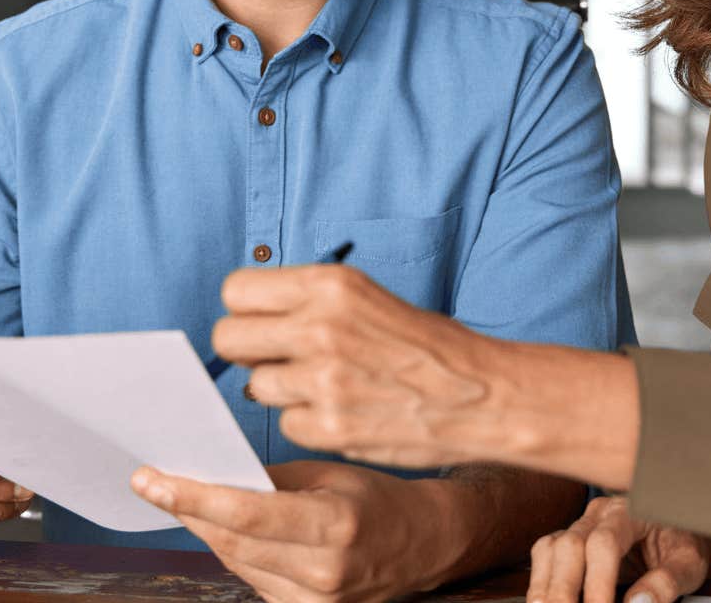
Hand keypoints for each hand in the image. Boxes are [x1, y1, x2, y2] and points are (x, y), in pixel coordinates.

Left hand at [130, 459, 448, 602]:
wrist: (424, 543)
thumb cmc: (378, 499)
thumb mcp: (329, 474)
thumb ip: (272, 480)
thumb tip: (212, 475)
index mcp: (335, 526)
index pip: (246, 515)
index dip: (193, 497)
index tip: (151, 480)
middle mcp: (325, 571)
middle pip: (233, 542)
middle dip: (189, 511)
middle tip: (154, 484)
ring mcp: (317, 602)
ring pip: (238, 564)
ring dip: (208, 532)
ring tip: (186, 501)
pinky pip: (255, 581)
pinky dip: (236, 554)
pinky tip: (226, 530)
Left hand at [212, 265, 641, 489]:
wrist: (482, 393)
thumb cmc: (425, 345)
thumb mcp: (365, 297)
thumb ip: (307, 302)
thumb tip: (249, 319)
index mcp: (330, 284)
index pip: (235, 290)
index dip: (247, 311)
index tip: (264, 323)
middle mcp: (320, 327)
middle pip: (228, 338)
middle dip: (249, 352)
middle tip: (281, 360)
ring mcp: (323, 379)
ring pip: (254, 386)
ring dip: (281, 391)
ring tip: (325, 388)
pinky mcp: (329, 426)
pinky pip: (285, 424)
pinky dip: (307, 423)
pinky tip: (341, 413)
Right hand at [529, 496, 710, 602]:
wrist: (675, 534)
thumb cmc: (681, 545)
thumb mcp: (688, 563)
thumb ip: (668, 582)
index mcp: (630, 512)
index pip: (604, 544)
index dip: (598, 583)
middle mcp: (599, 514)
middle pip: (569, 546)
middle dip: (563, 590)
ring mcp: (580, 525)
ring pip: (550, 549)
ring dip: (545, 588)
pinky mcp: (569, 541)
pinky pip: (544, 557)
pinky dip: (542, 584)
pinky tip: (547, 601)